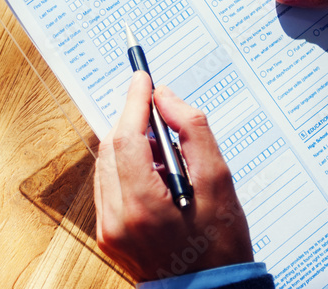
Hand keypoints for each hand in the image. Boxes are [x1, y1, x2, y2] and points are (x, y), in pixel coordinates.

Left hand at [94, 71, 252, 279]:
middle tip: (158, 110)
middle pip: (111, 148)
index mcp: (142, 208)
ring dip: (129, 145)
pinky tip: (153, 171)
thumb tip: (165, 98)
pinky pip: (108, 185)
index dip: (134, 103)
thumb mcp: (219, 184)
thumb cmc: (221, 248)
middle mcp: (116, 220)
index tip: (143, 79)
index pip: (126, 139)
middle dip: (132, 122)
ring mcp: (108, 229)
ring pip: (107, 164)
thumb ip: (193, 133)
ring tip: (164, 149)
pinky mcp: (108, 234)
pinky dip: (126, 168)